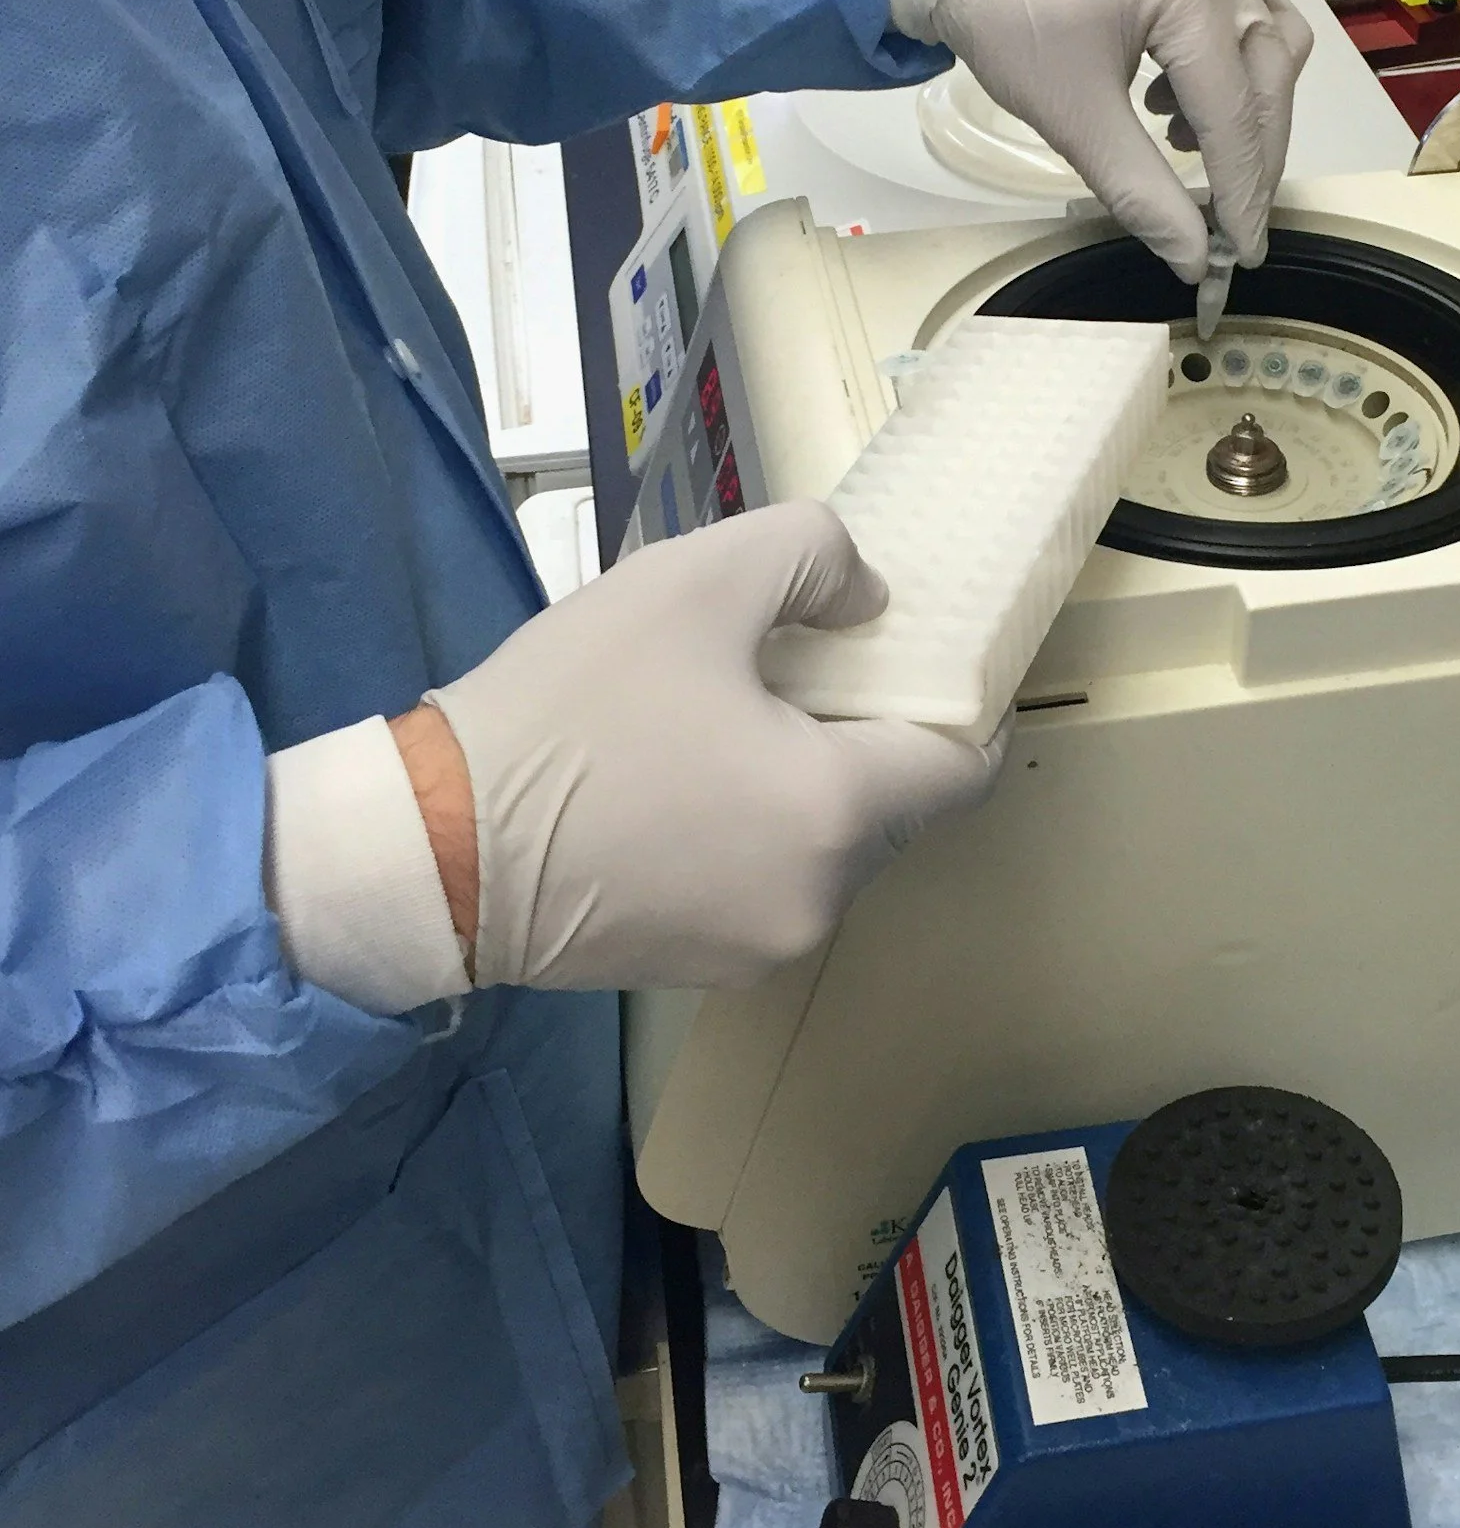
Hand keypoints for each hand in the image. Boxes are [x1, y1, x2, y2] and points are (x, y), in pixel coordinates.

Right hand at [416, 503, 999, 990]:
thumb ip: (813, 559)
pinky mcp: (693, 968)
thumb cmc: (572, 709)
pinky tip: (679, 780)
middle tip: (799, 668)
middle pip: (891, 808)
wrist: (428, 849)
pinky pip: (761, 886)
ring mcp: (755, 950)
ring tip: (724, 718)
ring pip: (823, 849)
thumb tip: (867, 601)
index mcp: (835, 815)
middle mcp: (817, 902)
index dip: (958, 705)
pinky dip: (748, 834)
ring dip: (800, 785)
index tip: (920, 657)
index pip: (961, 770)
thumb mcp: (696, 581)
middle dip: (863, 737)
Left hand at [925, 0, 1312, 284]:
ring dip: (1249, 111)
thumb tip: (1194, 258)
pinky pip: (1248, 20)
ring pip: (1273, 44)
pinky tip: (1176, 104)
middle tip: (1230, 220)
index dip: (1243, 189)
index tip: (1242, 253)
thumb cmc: (1011, 31)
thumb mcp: (1075, 120)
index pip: (1234, 106)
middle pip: (1271, 73)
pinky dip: (1231, 73)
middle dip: (1255, 156)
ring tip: (1185, 147)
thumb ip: (1142, 192)